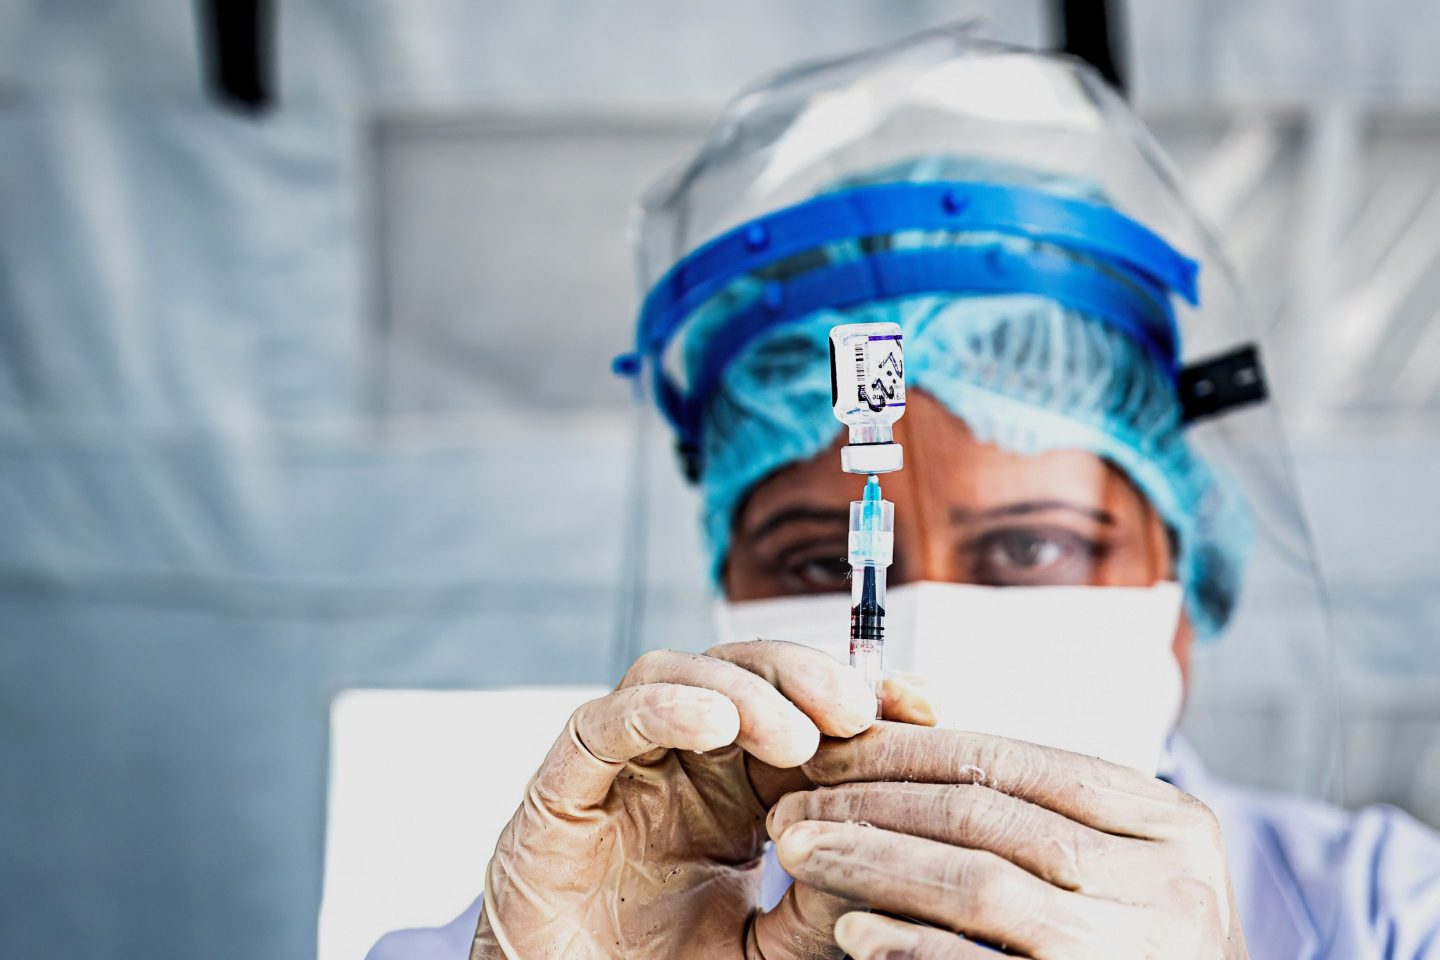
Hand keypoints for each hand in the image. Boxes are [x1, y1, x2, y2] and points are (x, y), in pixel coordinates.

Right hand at [472, 642, 936, 958]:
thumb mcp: (774, 949)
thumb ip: (826, 902)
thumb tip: (898, 839)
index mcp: (736, 792)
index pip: (801, 713)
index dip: (860, 697)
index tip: (923, 702)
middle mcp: (681, 764)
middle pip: (743, 673)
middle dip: (806, 676)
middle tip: (857, 708)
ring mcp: (621, 768)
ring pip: (678, 675)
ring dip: (744, 691)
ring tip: (795, 737)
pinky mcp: (561, 787)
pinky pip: (606, 723)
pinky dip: (662, 708)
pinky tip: (713, 720)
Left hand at [769, 723, 1246, 959]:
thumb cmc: (1132, 948)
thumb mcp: (1112, 865)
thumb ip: (1029, 809)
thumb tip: (894, 733)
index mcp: (1171, 822)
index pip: (1012, 760)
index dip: (907, 748)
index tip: (830, 745)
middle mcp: (1168, 883)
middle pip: (985, 815)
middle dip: (871, 799)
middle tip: (793, 801)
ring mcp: (1137, 951)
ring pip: (976, 882)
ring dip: (870, 859)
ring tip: (800, 849)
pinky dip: (910, 945)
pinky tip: (852, 928)